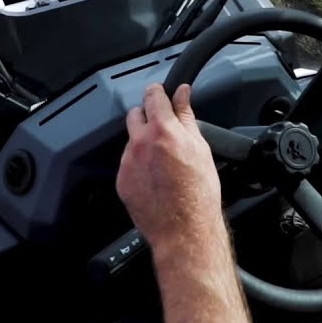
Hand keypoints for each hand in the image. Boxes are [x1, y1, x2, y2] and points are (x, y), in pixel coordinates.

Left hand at [117, 83, 224, 254]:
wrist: (184, 230)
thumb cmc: (198, 193)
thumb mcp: (200, 148)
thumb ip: (186, 116)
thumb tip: (182, 94)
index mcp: (161, 130)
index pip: (152, 96)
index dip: (158, 92)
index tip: (161, 94)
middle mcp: (139, 143)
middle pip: (135, 114)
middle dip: (148, 116)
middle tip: (164, 129)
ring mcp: (127, 163)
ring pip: (131, 140)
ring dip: (143, 143)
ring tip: (163, 162)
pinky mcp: (121, 181)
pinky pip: (127, 163)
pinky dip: (138, 165)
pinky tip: (155, 178)